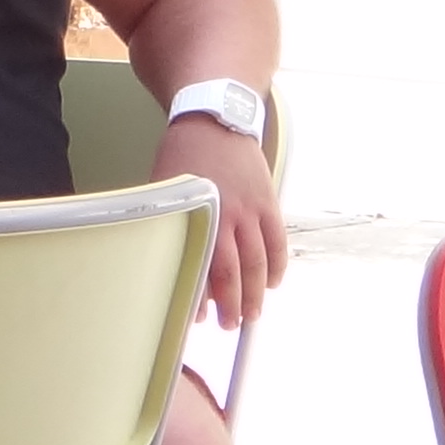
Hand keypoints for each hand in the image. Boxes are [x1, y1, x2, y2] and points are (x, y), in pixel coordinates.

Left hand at [153, 115, 287, 327]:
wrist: (216, 119)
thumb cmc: (183, 155)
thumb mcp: (167, 188)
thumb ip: (172, 223)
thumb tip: (174, 263)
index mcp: (199, 212)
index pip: (201, 265)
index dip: (200, 295)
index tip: (195, 317)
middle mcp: (227, 214)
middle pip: (233, 271)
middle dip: (231, 304)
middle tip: (228, 325)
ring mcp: (252, 209)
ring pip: (258, 262)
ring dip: (256, 293)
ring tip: (250, 315)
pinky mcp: (269, 201)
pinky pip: (277, 241)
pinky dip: (277, 265)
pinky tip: (272, 283)